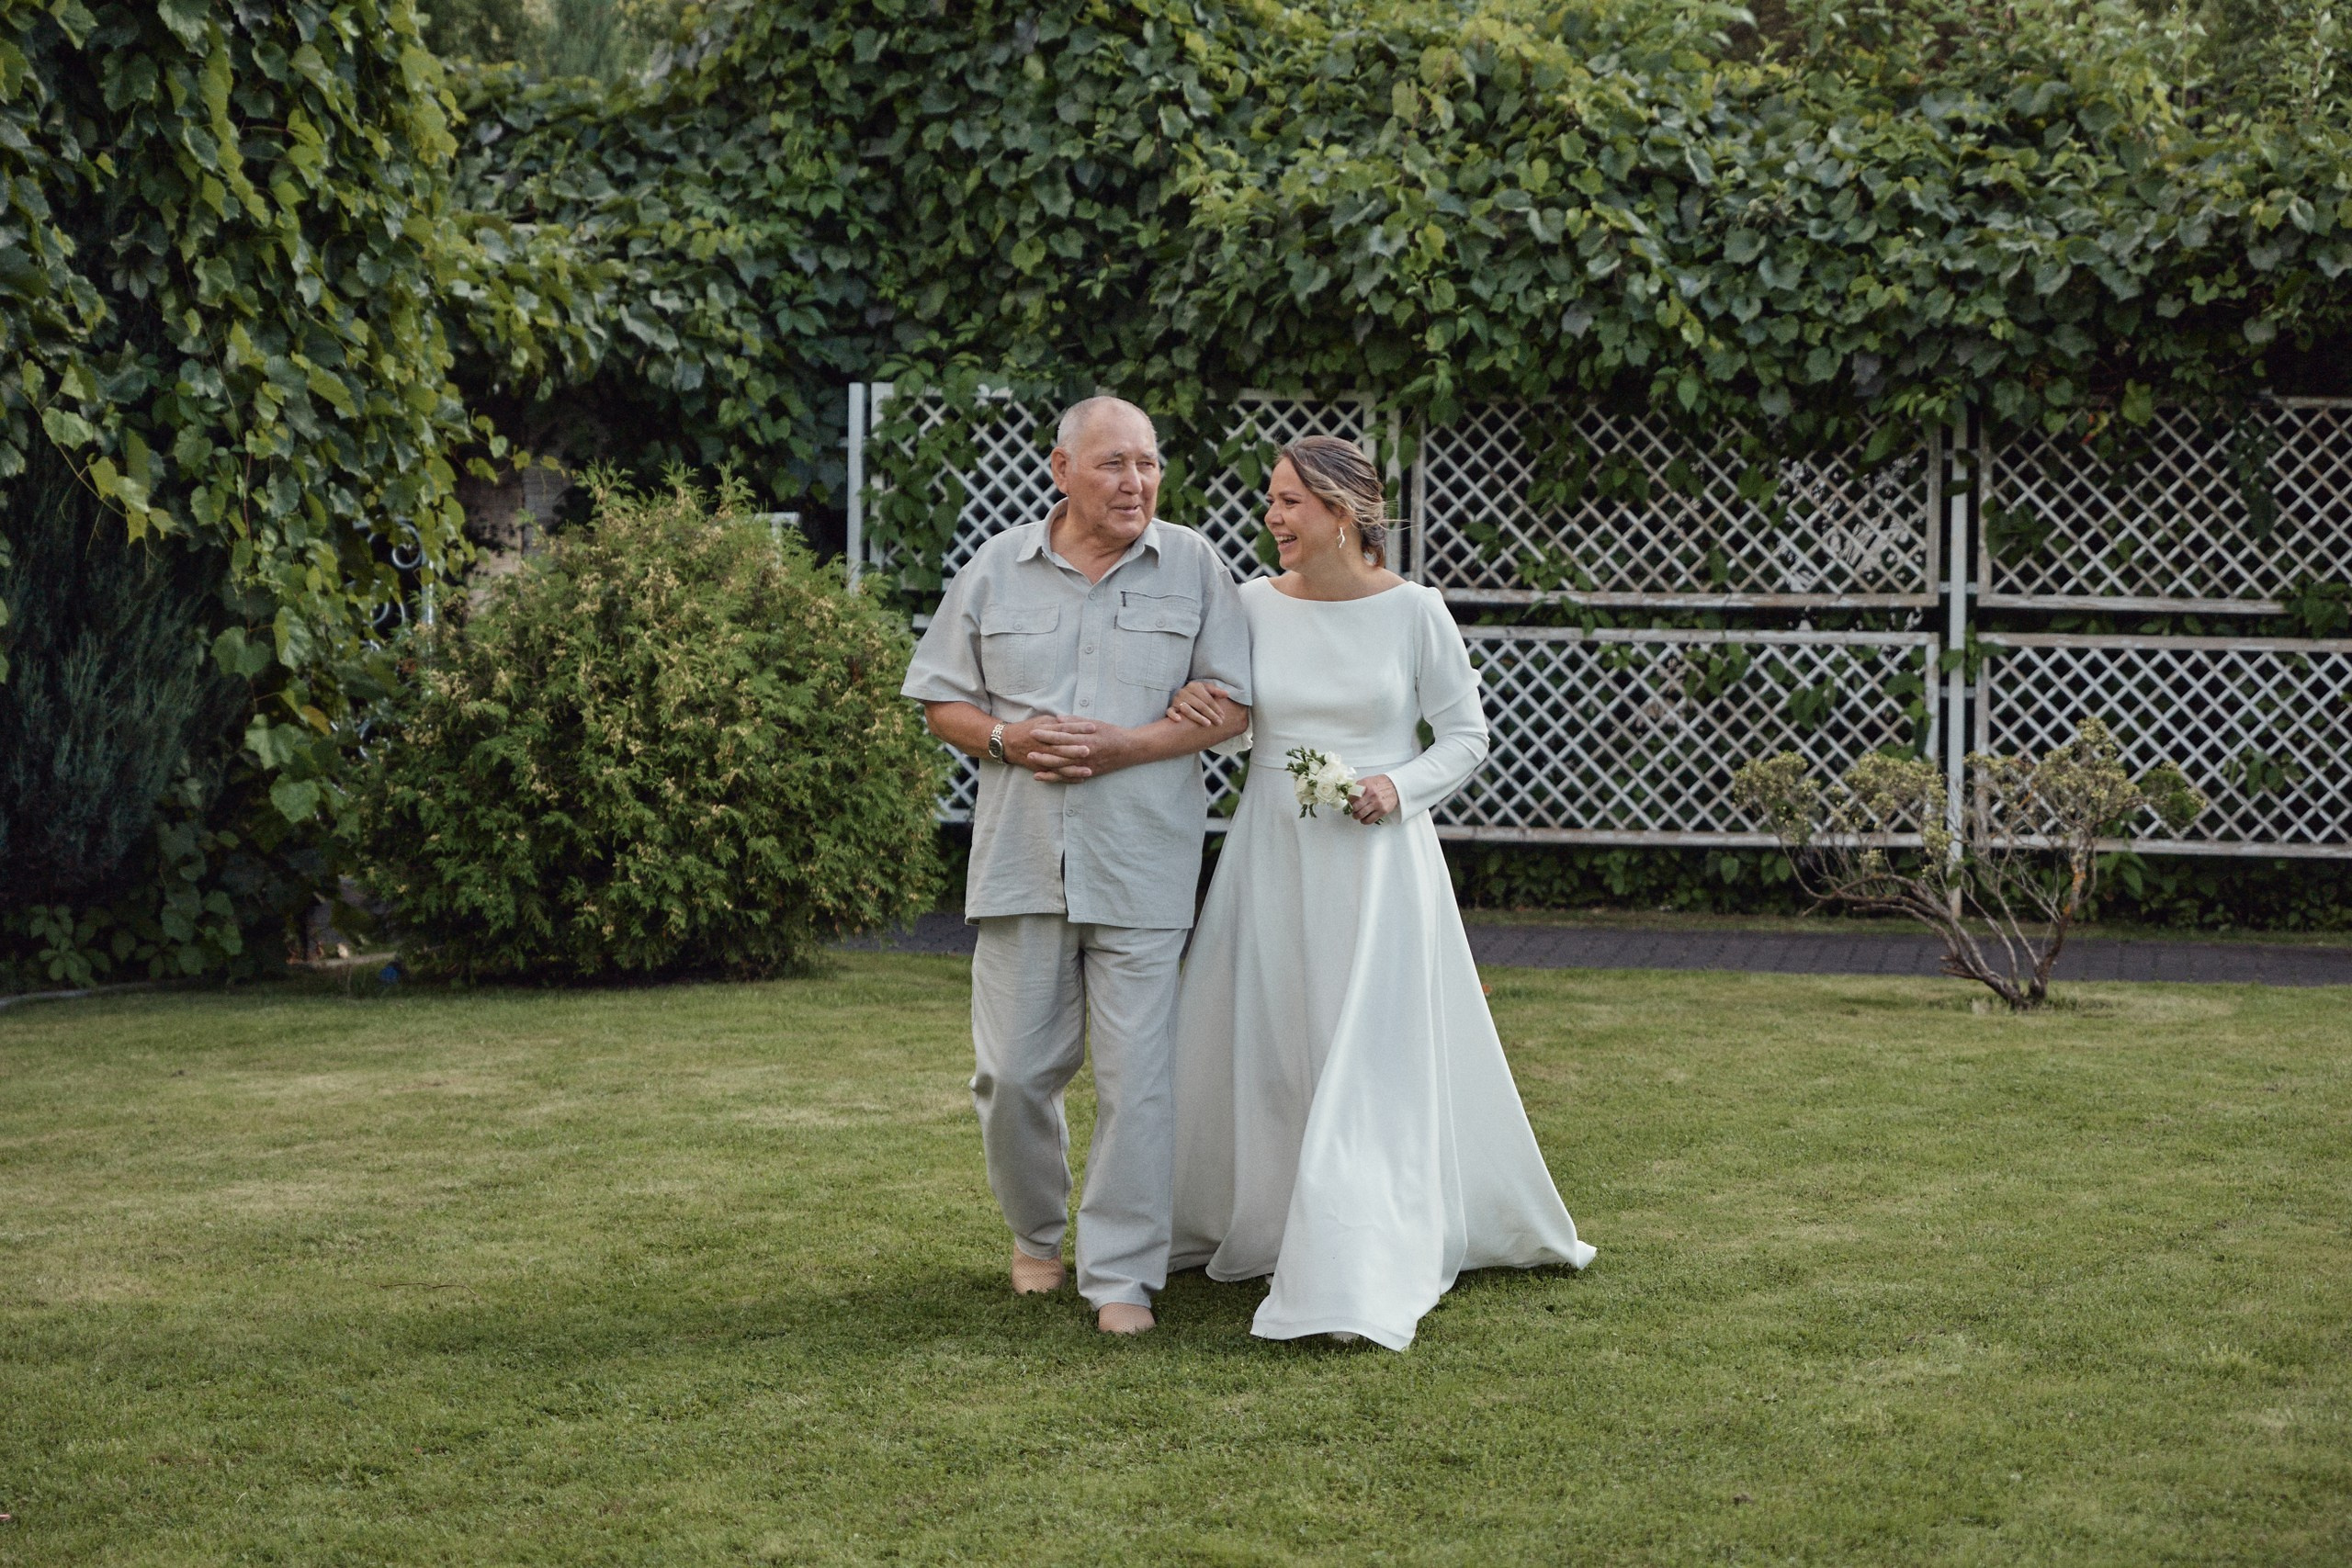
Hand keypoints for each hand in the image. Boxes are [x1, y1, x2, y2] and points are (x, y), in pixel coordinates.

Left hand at [1016, 717, 1140, 781]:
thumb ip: (1075, 721)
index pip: (1062, 736)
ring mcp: (1085, 765)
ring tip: (1031, 762)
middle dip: (1042, 751)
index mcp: (1085, 738)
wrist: (1129, 749)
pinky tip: (1042, 776)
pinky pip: (1067, 777)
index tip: (1034, 731)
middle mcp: (1084, 753)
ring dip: (1045, 765)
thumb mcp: (1094, 723)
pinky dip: (1054, 777)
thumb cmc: (1111, 733)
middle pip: (1059, 753)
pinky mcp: (1087, 773)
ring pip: (1061, 767)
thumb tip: (1058, 718)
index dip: (1047, 734)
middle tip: (1027, 749)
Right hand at [1165, 681, 1231, 726]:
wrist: (1182, 695)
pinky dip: (1173, 715)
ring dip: (1197, 717)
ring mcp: (1176, 700)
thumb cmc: (1197, 694)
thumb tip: (1227, 694)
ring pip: (1187, 709)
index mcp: (1194, 686)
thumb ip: (1216, 691)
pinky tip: (1179, 720)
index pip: (1207, 698)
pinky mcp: (1171, 707)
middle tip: (1219, 723)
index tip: (1223, 716)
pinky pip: (1170, 711)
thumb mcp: (1206, 689)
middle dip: (1210, 714)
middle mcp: (1184, 692)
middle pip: (1199, 705)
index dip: (1216, 708)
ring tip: (1207, 724)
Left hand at [1351, 773, 1398, 823]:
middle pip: (1355, 807)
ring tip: (1357, 815)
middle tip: (1353, 810)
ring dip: (1356, 816)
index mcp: (1366, 785)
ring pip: (1361, 815)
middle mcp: (1371, 794)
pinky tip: (1364, 819)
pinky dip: (1364, 821)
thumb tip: (1348, 794)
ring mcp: (1377, 803)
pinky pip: (1369, 820)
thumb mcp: (1368, 780)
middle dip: (1352, 810)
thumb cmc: (1380, 784)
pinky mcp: (1382, 811)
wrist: (1395, 786)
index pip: (1351, 796)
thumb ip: (1358, 786)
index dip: (1349, 800)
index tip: (1350, 802)